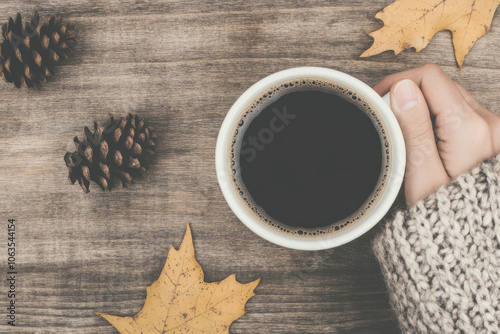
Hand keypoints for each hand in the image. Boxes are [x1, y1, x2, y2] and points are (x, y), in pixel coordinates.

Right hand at [374, 64, 499, 205]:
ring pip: (450, 96)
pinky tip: (424, 140)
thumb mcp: (421, 177)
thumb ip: (414, 130)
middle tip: (386, 120)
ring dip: (423, 106)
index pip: (429, 77)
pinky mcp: (492, 136)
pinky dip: (438, 117)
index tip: (378, 100)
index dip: (398, 82)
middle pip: (440, 84)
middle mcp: (489, 124)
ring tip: (404, 132)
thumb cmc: (445, 216)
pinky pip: (461, 112)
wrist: (474, 241)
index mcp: (470, 131)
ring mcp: (494, 129)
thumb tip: (403, 88)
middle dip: (408, 95)